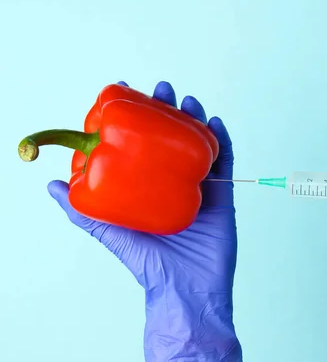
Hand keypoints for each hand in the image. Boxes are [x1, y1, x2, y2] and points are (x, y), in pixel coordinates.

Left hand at [48, 81, 241, 361]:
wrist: (184, 287)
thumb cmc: (149, 263)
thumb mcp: (110, 230)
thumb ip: (83, 209)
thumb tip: (49, 186)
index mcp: (152, 188)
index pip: (144, 144)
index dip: (138, 118)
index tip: (128, 94)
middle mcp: (176, 183)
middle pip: (174, 137)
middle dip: (169, 110)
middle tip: (162, 90)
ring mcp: (201, 188)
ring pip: (200, 145)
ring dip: (196, 119)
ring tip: (188, 101)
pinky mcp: (222, 197)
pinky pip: (225, 164)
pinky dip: (222, 142)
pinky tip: (215, 124)